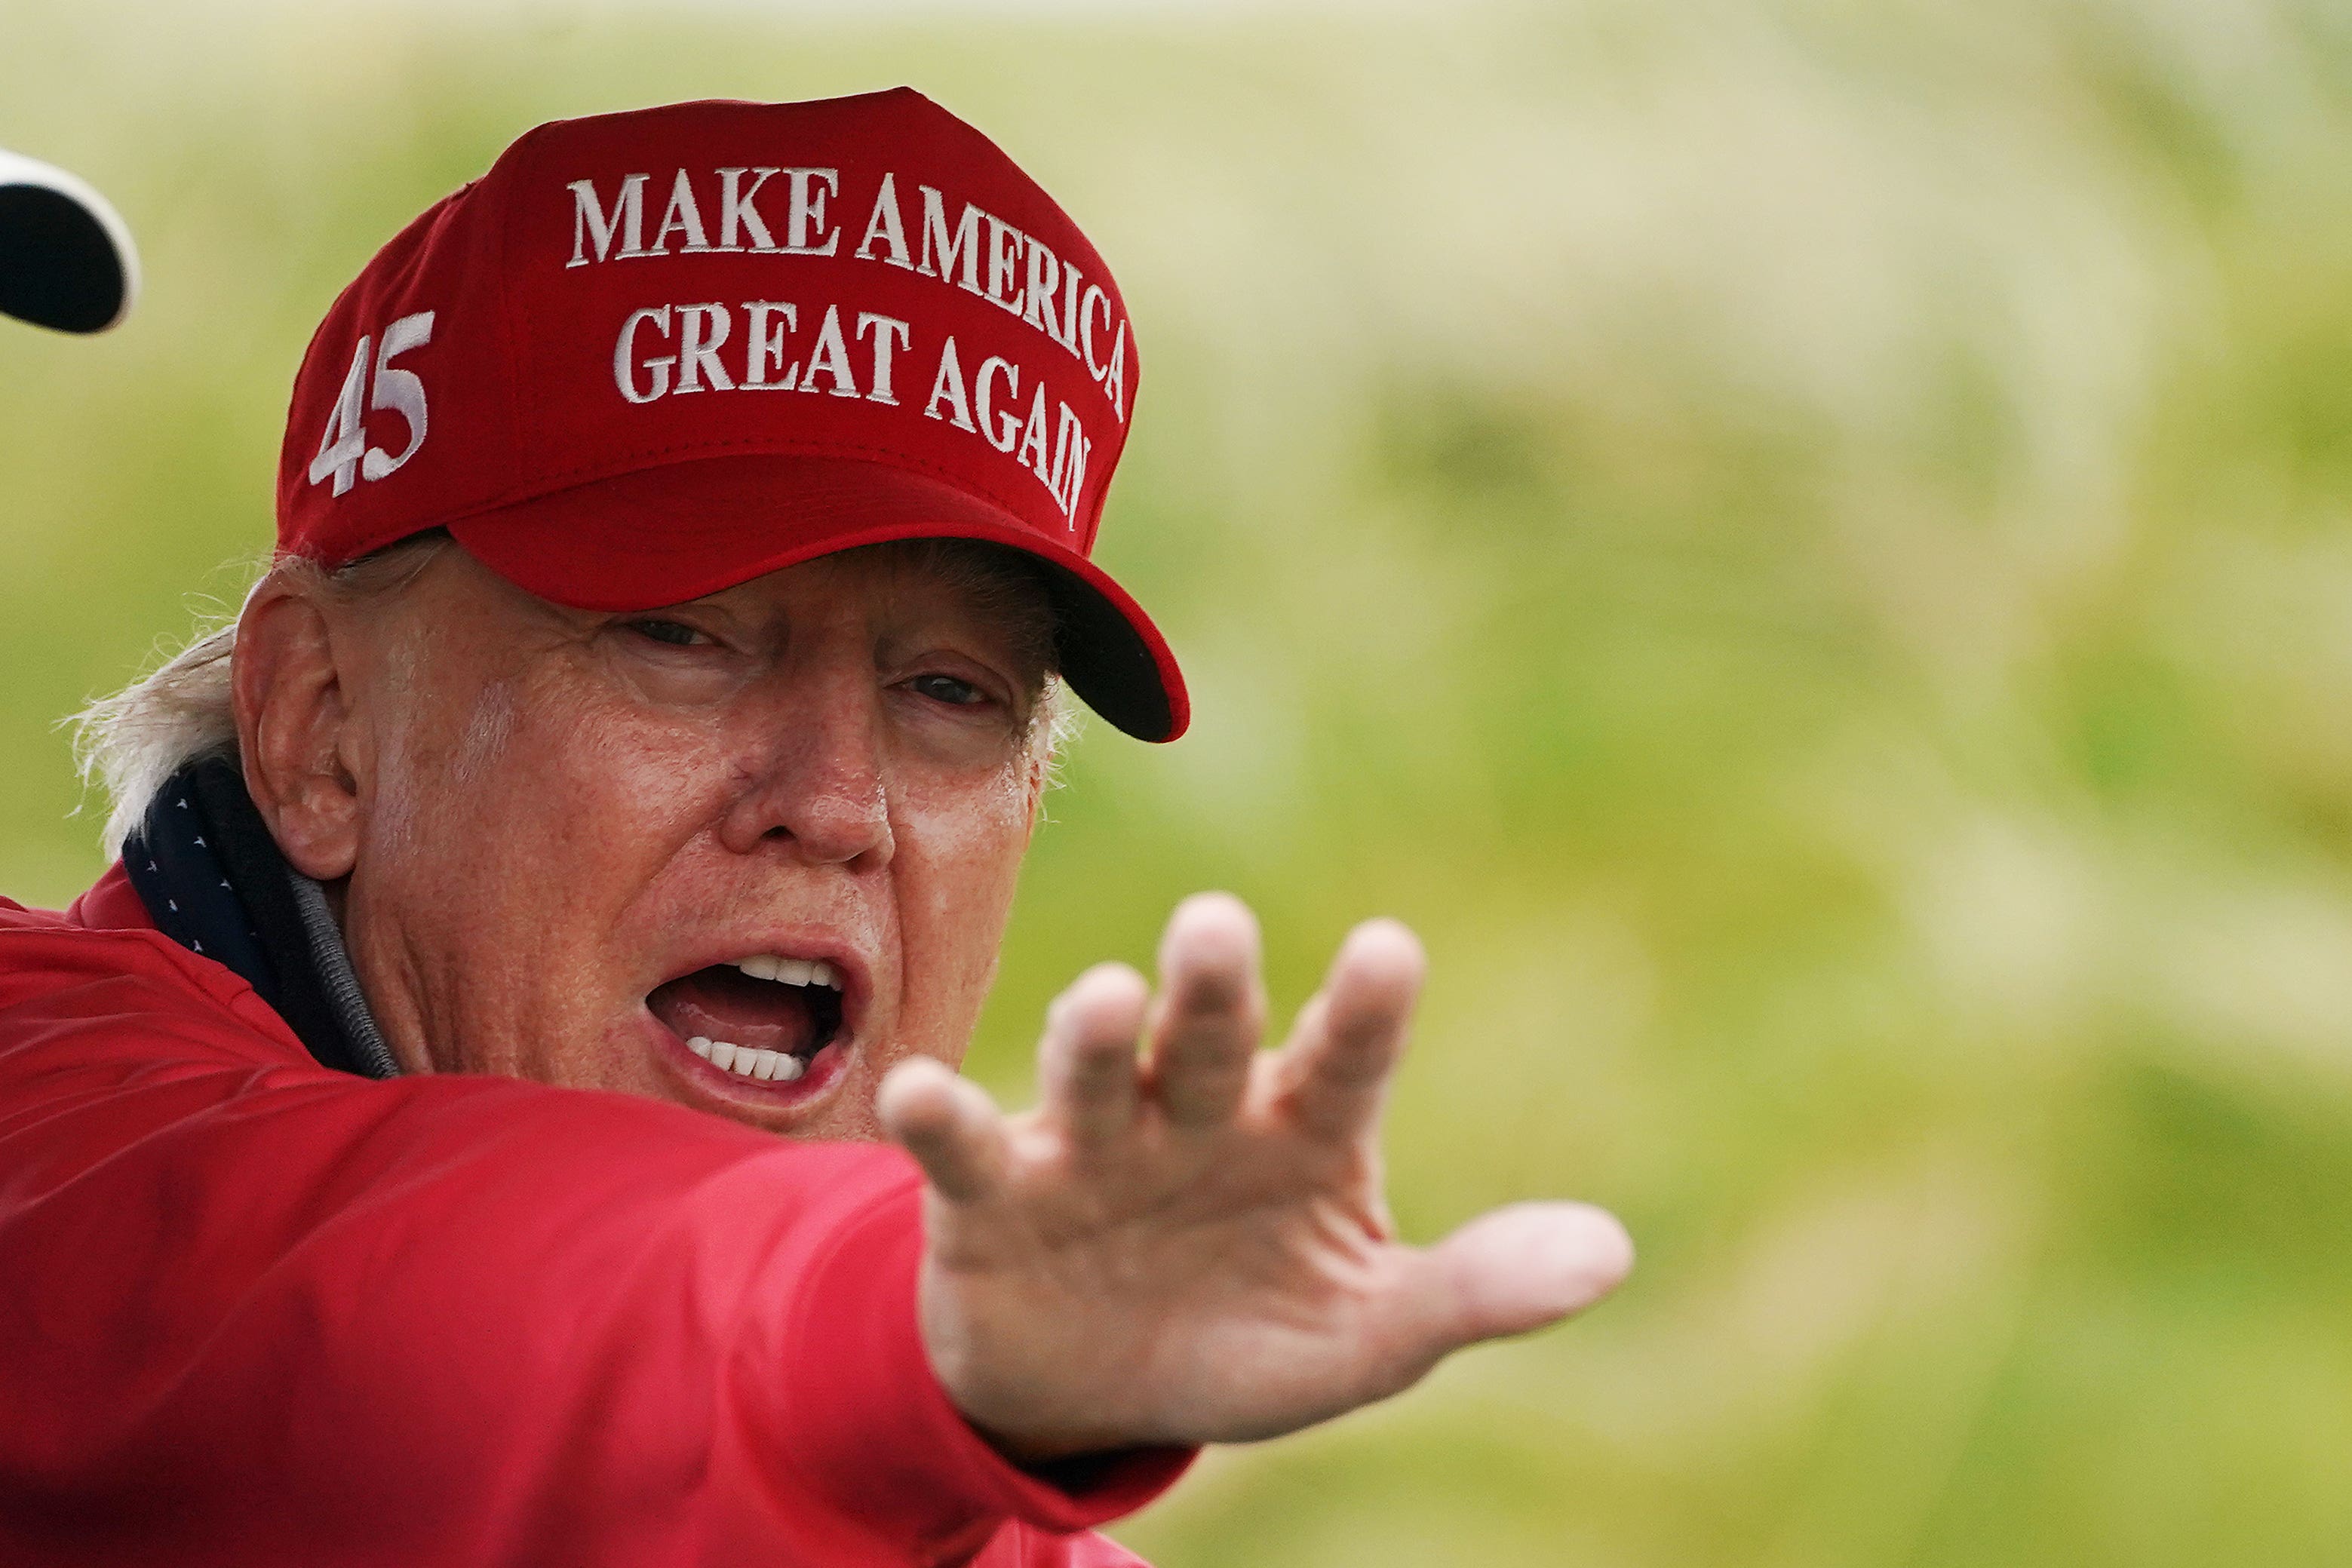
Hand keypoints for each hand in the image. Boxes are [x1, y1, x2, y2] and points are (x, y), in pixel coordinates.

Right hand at [877, 893, 1631, 1460]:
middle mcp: (1197, 1110)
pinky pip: (964, 1147)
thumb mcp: (1365, 1334)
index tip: (1386, 951)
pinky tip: (918, 1096)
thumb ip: (1474, 1290)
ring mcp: (1092, 1143)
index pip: (1342, 1059)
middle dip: (1210, 985)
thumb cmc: (1245, 1329)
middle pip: (1209, 1036)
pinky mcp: (994, 1193)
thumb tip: (1614, 1255)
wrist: (1095, 1387)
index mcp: (1299, 1129)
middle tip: (1215, 926)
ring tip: (1103, 999)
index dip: (1363, 1011)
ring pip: (1092, 1070)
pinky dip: (939, 1117)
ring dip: (1090, 1034)